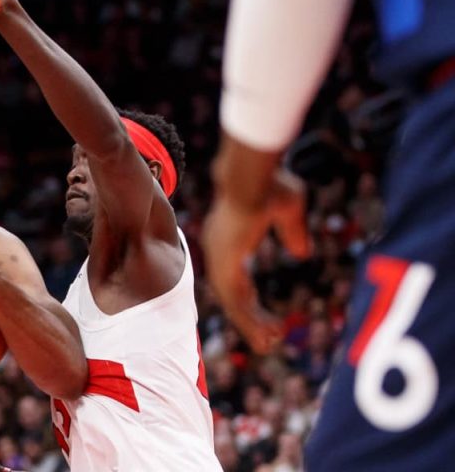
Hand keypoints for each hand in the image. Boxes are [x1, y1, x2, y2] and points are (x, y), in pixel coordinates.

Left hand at [202, 169, 308, 353]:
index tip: (265, 315)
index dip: (249, 299)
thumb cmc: (269, 183)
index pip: (235, 277)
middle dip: (249, 317)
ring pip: (232, 301)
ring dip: (250, 324)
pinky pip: (234, 299)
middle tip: (268, 339)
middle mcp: (218, 250)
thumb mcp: (289, 209)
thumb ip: (292, 231)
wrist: (251, 176)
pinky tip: (265, 333)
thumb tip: (302, 253)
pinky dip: (248, 318)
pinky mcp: (224, 262)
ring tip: (269, 344)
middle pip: (231, 293)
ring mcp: (219, 257)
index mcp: (228, 238)